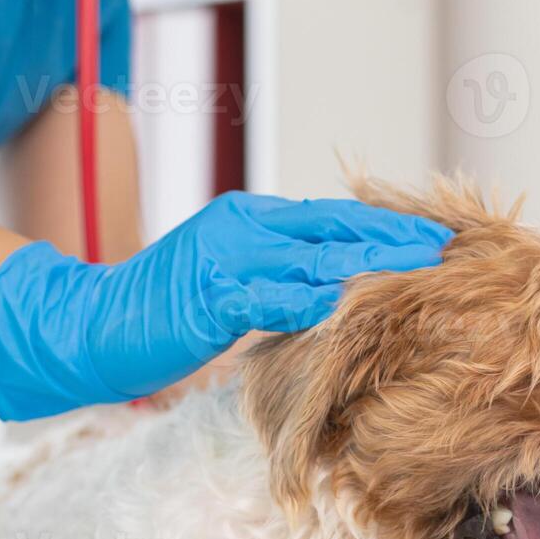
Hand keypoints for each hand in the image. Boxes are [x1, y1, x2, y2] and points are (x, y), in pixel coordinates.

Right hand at [0, 193, 452, 420]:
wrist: (92, 322)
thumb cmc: (167, 309)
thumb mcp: (233, 279)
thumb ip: (280, 273)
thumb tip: (335, 286)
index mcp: (252, 219)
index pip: (333, 216)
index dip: (385, 224)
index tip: (434, 232)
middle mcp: (244, 227)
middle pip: (336, 229)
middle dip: (394, 239)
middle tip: (447, 247)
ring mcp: (228, 260)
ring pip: (314, 258)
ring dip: (371, 267)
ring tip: (419, 273)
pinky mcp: (212, 298)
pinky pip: (272, 297)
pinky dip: (312, 301)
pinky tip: (349, 305)